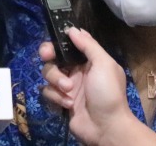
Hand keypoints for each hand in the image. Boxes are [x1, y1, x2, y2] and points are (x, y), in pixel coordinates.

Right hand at [40, 28, 155, 145]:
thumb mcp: (104, 64)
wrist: (106, 127)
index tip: (53, 40)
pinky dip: (57, 97)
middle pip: (54, 57)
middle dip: (49, 57)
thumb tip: (73, 29)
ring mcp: (67, 86)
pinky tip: (68, 104)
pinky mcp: (61, 101)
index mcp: (88, 60)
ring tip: (69, 91)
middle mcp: (76, 71)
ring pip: (49, 74)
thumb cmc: (108, 92)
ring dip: (57, 81)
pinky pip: (48, 92)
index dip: (58, 41)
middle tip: (47, 57)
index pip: (68, 44)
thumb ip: (89, 45)